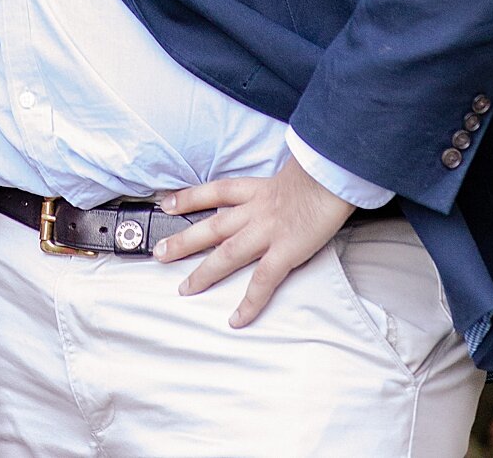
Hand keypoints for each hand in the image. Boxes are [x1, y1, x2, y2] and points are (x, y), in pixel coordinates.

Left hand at [153, 155, 352, 326]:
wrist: (333, 173)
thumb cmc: (320, 172)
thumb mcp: (291, 172)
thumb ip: (277, 185)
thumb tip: (280, 190)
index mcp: (256, 189)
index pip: (215, 191)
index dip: (189, 198)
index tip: (168, 204)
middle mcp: (255, 210)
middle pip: (211, 226)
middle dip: (183, 240)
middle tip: (159, 253)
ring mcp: (267, 232)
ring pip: (226, 255)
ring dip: (203, 273)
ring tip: (184, 288)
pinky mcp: (285, 251)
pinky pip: (262, 282)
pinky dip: (249, 303)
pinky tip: (237, 319)